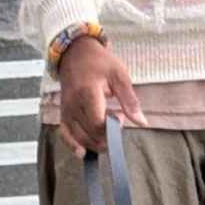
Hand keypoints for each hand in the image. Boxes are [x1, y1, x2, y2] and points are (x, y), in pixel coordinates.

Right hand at [56, 35, 146, 157]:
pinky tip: (82, 152)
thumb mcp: (119, 76)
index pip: (98, 123)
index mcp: (87, 93)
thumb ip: (130, 101)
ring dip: (95, 142)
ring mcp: (66, 110)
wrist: (75, 51)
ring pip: (79, 138)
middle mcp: (74, 104)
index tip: (120, 116)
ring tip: (106, 131)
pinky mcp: (63, 114)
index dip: (112, 127)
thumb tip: (142, 122)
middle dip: (106, 136)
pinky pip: (64, 134)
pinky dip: (72, 145)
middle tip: (115, 121)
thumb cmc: (99, 62)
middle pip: (90, 134)